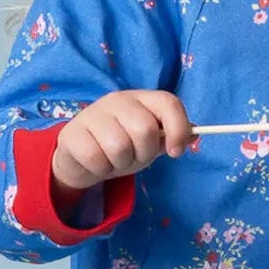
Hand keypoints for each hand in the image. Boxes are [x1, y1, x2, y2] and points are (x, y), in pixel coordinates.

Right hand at [51, 89, 193, 190]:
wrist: (79, 157)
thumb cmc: (119, 145)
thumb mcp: (149, 142)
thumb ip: (171, 136)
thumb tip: (196, 133)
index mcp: (141, 99)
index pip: (168, 103)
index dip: (178, 128)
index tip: (176, 152)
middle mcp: (116, 100)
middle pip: (145, 129)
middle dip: (144, 153)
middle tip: (133, 156)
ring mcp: (92, 114)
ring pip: (120, 146)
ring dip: (121, 163)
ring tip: (113, 160)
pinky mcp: (72, 134)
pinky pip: (97, 159)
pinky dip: (101, 169)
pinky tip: (97, 163)